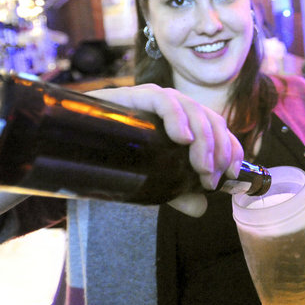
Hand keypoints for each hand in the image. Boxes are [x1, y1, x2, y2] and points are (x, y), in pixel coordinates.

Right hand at [86, 84, 242, 215]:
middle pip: (210, 118)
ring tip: (201, 168)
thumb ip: (177, 191)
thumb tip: (201, 208)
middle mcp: (172, 106)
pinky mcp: (134, 96)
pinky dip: (177, 117)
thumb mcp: (154, 178)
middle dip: (219, 150)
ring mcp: (154, 98)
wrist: (71, 144)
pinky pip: (163, 100)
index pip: (218, 126)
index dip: (232, 147)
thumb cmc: (116, 158)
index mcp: (182, 120)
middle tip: (211, 178)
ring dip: (204, 140)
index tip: (232, 173)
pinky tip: (182, 137)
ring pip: (192, 109)